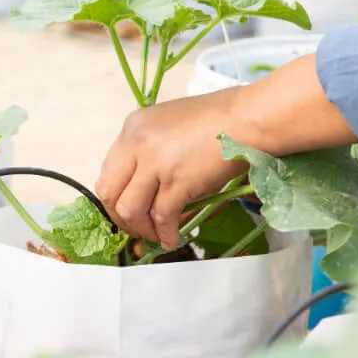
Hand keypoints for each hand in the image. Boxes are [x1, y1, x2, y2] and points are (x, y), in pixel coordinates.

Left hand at [95, 54, 357, 249]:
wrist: (249, 118)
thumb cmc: (219, 118)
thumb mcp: (169, 123)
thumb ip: (150, 147)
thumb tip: (143, 181)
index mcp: (133, 128)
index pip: (108, 171)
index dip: (116, 195)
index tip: (129, 207)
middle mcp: (137, 144)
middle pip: (110, 193)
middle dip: (121, 216)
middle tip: (137, 227)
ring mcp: (156, 163)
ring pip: (130, 209)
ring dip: (141, 228)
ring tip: (156, 234)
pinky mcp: (178, 182)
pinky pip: (162, 217)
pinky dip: (165, 233)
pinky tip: (171, 239)